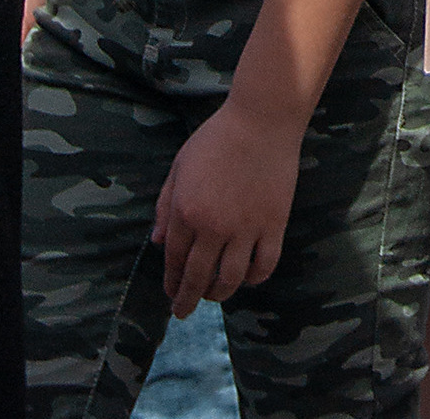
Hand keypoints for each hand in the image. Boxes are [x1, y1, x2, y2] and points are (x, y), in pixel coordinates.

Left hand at [154, 98, 302, 314]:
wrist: (262, 118)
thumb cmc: (217, 137)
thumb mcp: (180, 165)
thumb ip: (165, 204)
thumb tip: (156, 242)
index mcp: (186, 211)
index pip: (173, 261)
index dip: (171, 282)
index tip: (170, 294)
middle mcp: (213, 226)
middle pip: (197, 278)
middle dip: (187, 300)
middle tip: (183, 311)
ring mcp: (245, 228)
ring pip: (229, 280)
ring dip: (218, 294)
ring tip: (214, 295)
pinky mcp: (273, 225)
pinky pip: (263, 266)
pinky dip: (254, 279)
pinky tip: (246, 278)